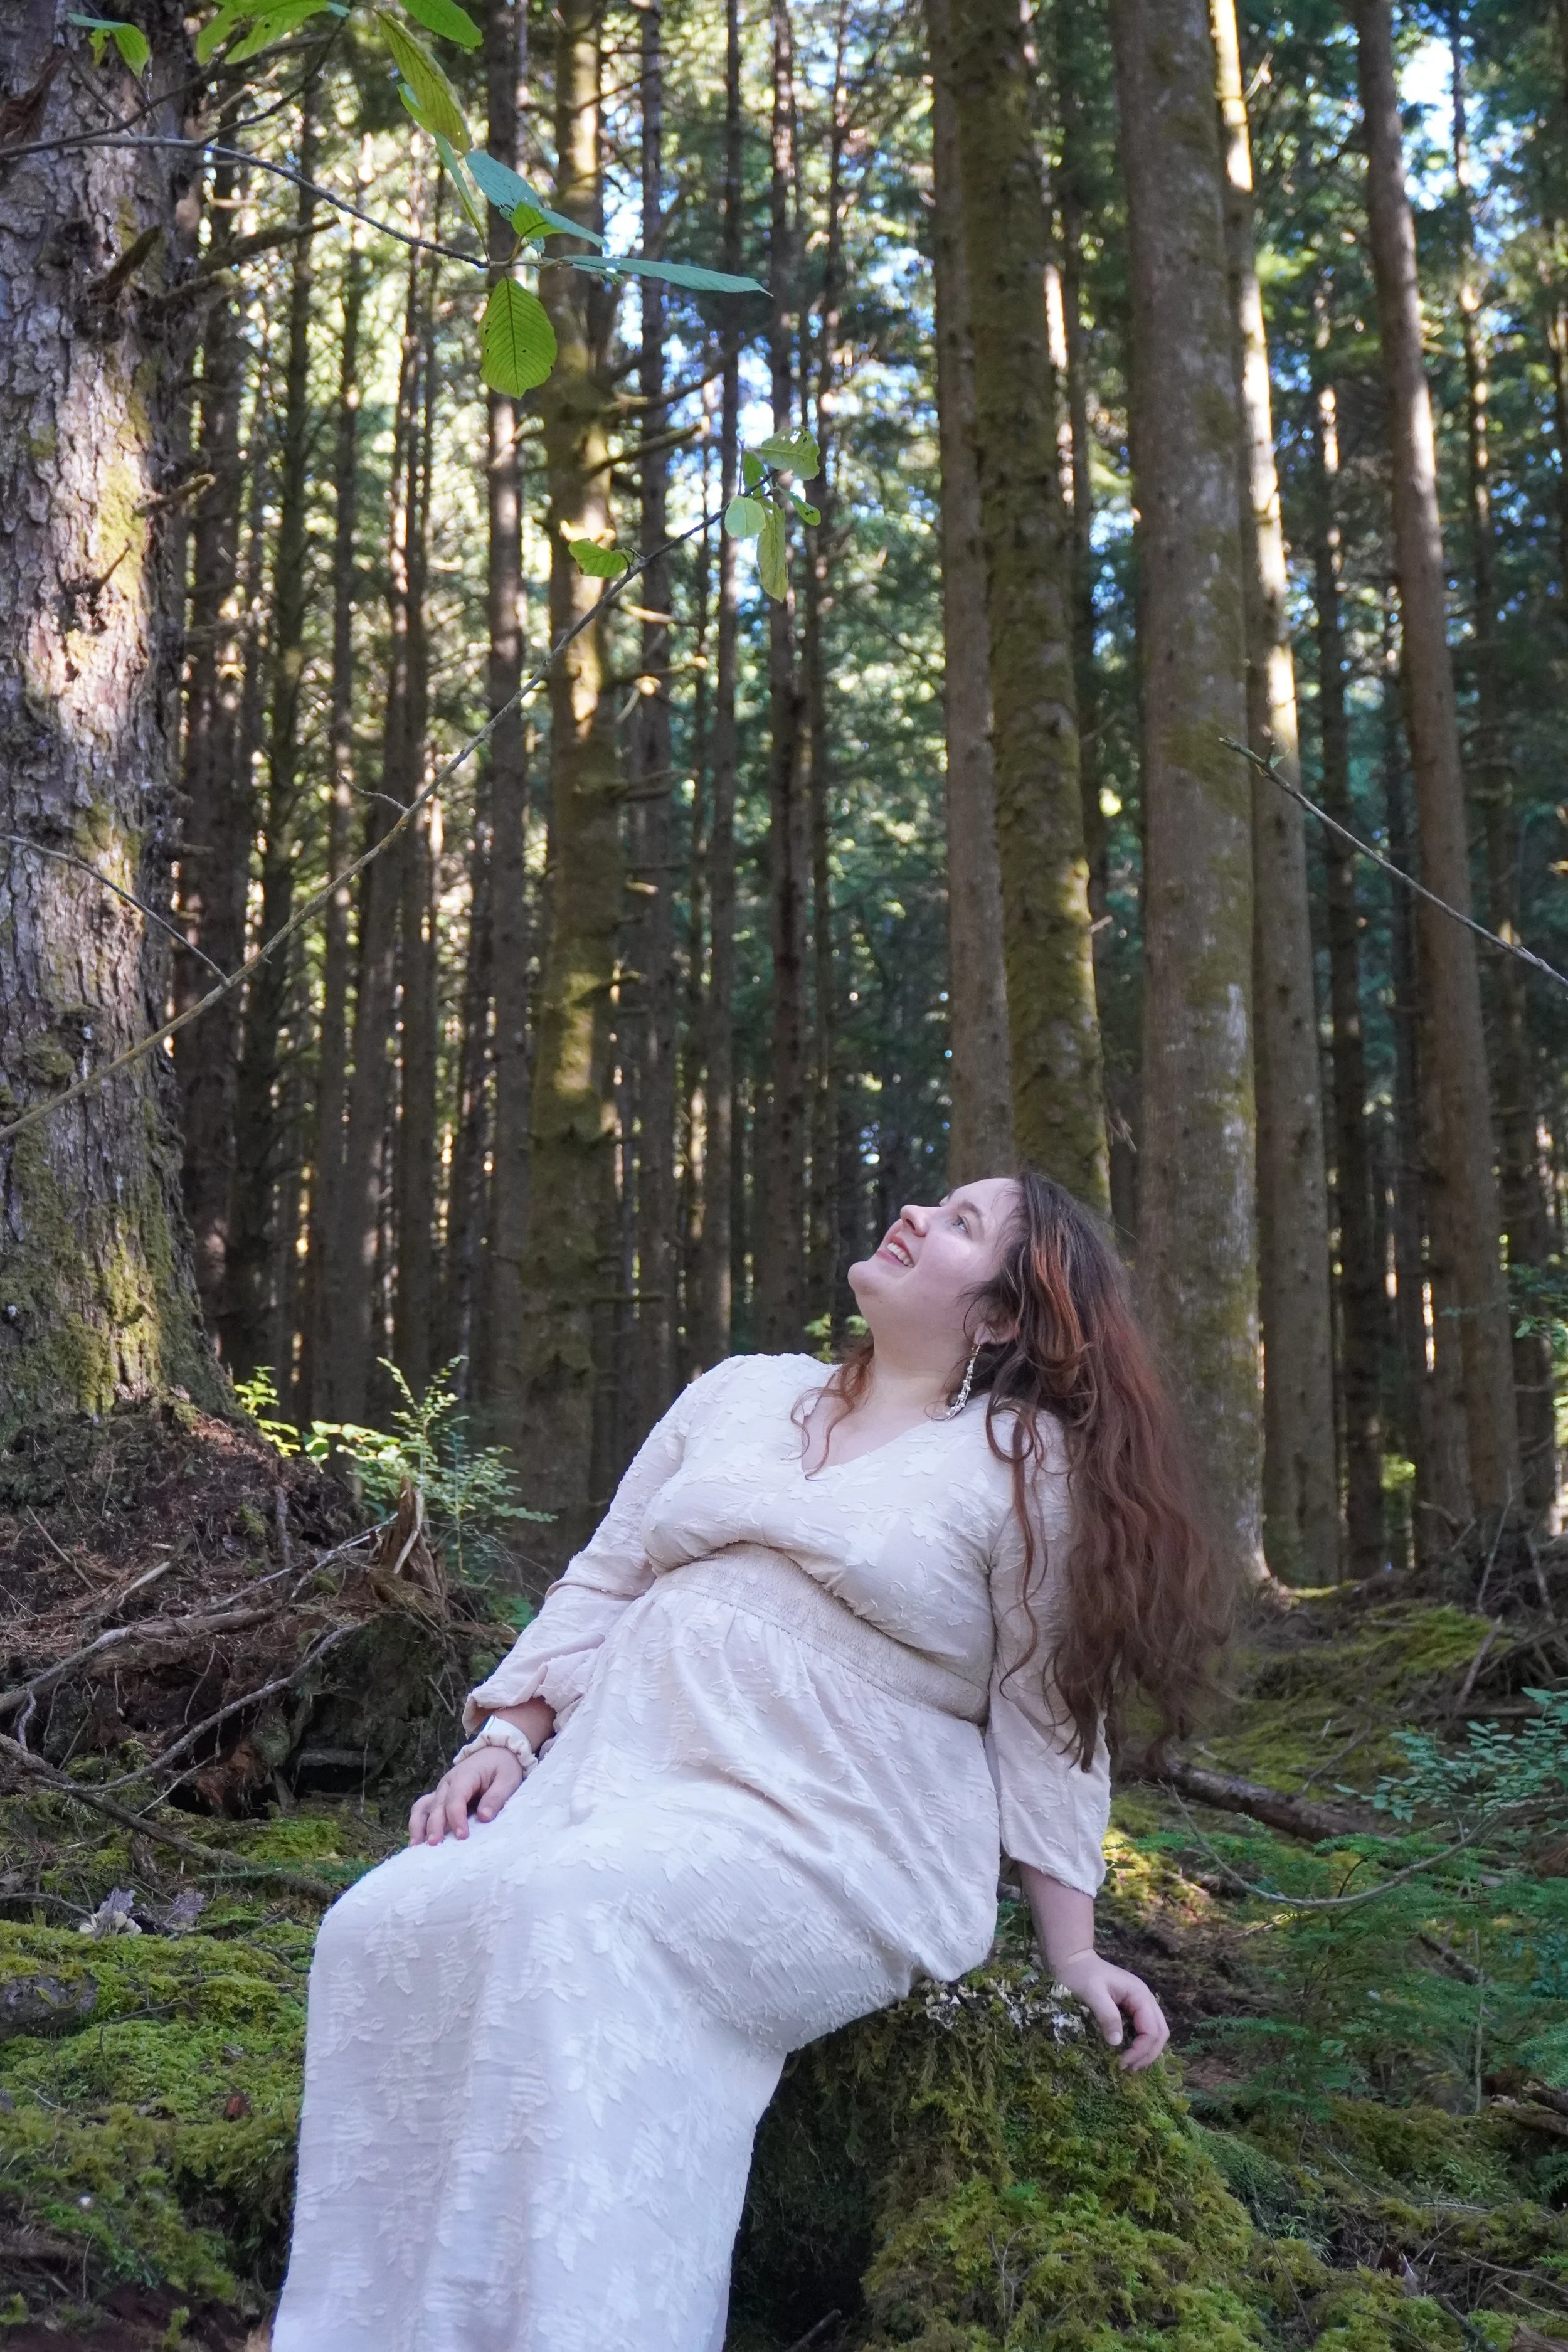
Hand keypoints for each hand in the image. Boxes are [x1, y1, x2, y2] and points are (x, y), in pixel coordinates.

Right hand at [407, 1748, 523, 1846]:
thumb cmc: (503, 1766)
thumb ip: (496, 1797)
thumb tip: (484, 1817)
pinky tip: (417, 1842)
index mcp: (465, 1775)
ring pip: (422, 1807)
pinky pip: (423, 1809)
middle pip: (437, 1806)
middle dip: (434, 1826)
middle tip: (435, 1845)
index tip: (462, 1836)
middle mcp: (447, 1783)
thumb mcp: (508, 1779)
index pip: (456, 1798)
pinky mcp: (440, 1798)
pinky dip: (418, 1824)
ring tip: (416, 1847)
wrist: (496, 1753)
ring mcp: (441, 1790)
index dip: (457, 1818)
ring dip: (418, 1826)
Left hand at [1052, 1948, 1169, 2071]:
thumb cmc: (1081, 1975)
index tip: (1122, 2063)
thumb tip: (1117, 2043)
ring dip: (1146, 2051)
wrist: (1073, 1961)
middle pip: (1160, 2032)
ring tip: (1129, 2066)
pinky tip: (1128, 2054)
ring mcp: (1140, 2004)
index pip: (1151, 2030)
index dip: (1140, 2050)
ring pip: (1155, 2032)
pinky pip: (1144, 2030)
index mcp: (1139, 1995)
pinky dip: (1140, 2044)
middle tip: (1128, 2068)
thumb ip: (1107, 2015)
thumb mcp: (1092, 1993)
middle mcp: (1145, 1999)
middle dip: (1147, 2054)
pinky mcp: (1132, 2008)